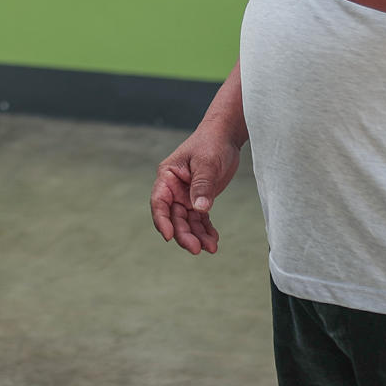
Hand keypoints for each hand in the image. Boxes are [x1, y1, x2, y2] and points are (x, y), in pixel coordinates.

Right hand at [151, 123, 242, 254]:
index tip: (169, 236)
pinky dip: (205, 230)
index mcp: (167, 176)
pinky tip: (213, 240)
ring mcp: (186, 196)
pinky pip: (200, 220)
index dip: (162, 220)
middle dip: (184, 234)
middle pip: (174, 217)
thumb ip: (202, 185)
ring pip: (187, 222)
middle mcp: (174, 189)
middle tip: (196, 249)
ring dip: (197, 236)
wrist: (225, 136)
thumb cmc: (212, 142)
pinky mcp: (200, 199)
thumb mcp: (207, 163)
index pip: (159, 202)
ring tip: (211, 247)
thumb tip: (200, 208)